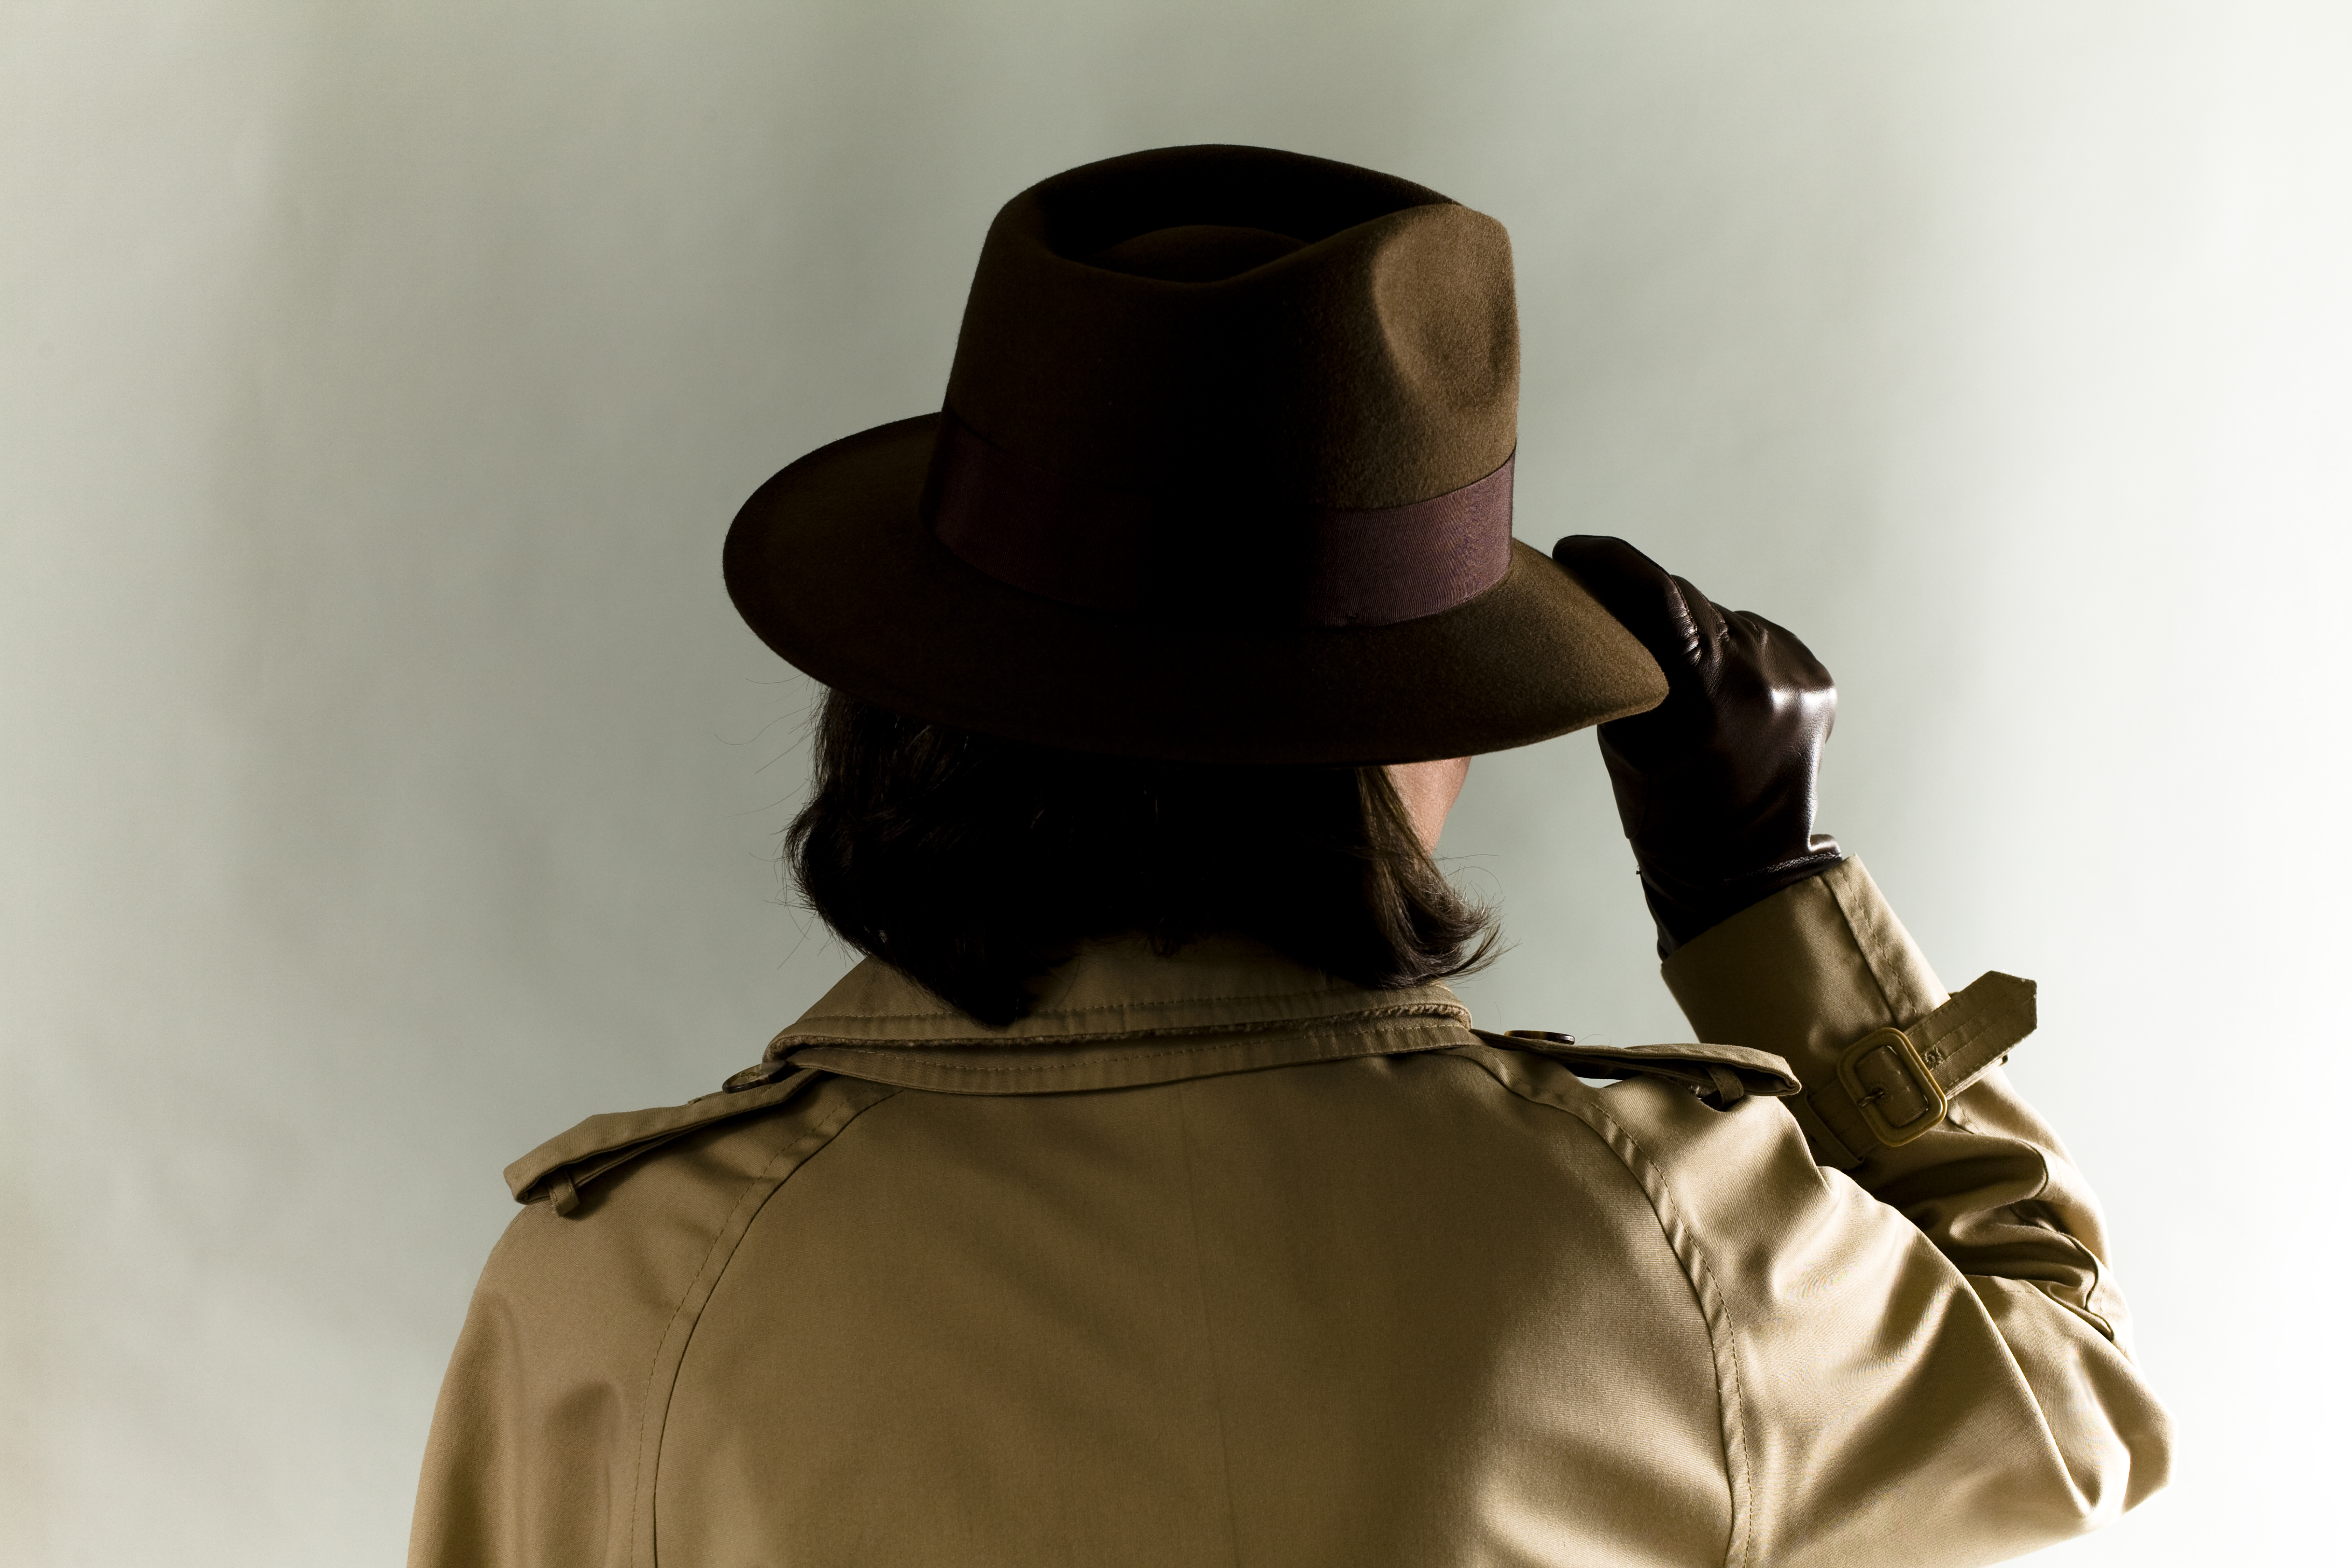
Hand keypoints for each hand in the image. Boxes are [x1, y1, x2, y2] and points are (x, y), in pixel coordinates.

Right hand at [1552, 536, 1842, 956]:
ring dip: (1690, 632)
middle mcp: (1766, 675)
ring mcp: (1800, 676)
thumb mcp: (1625, 741)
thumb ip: (1618, 669)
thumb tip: (1595, 602)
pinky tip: (1713, 687)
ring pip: (1723, 620)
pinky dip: (1728, 651)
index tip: (1575, 551)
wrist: (1744, 869)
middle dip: (1643, 601)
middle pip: (1690, 604)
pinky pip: (1758, 641)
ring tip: (1670, 673)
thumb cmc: (1666, 815)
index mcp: (1711, 694)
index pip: (1659, 594)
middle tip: (1601, 604)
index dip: (1611, 563)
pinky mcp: (1818, 680)